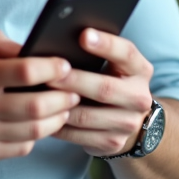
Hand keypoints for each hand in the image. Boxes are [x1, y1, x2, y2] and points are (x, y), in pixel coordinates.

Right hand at [0, 30, 79, 161]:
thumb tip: (27, 47)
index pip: (23, 71)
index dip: (52, 68)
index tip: (65, 65)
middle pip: (34, 105)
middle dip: (63, 97)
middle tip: (75, 89)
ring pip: (33, 130)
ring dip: (57, 118)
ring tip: (65, 107)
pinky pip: (21, 147)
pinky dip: (37, 136)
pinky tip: (41, 124)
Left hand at [48, 29, 154, 157]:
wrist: (130, 119)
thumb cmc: (110, 79)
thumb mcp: (114, 64)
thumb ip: (96, 52)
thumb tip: (61, 38)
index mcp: (140, 70)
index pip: (126, 53)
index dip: (106, 44)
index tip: (83, 35)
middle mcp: (139, 97)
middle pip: (104, 89)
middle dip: (73, 81)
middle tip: (49, 74)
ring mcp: (128, 124)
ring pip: (87, 116)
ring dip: (60, 106)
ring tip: (38, 96)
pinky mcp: (113, 143)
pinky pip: (79, 136)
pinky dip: (58, 126)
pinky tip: (43, 116)